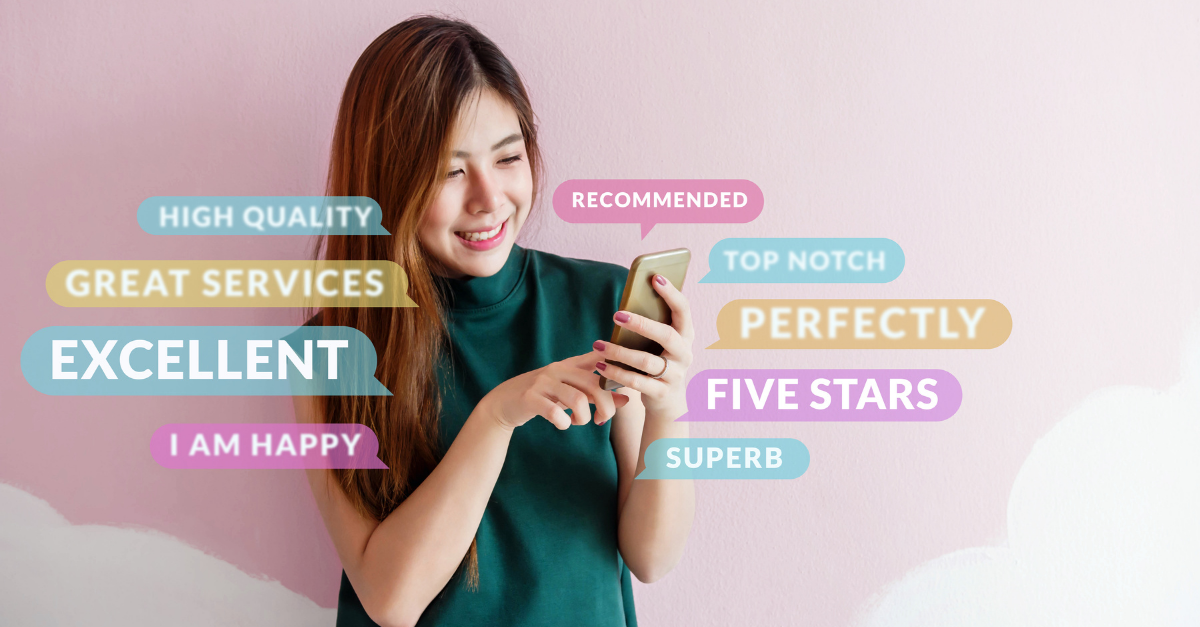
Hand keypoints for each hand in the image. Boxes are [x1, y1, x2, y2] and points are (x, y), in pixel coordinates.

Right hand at [477, 351, 629, 430]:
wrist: (504, 403)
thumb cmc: (544, 397)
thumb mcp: (571, 393)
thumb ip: (597, 394)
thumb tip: (627, 399)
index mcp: (570, 365)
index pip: (598, 358)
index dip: (616, 365)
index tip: (628, 378)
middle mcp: (558, 370)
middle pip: (593, 383)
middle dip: (605, 405)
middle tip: (603, 419)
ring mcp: (542, 383)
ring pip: (576, 399)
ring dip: (583, 417)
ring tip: (578, 421)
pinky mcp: (530, 398)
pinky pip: (555, 412)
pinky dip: (564, 423)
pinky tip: (562, 424)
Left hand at [593, 273, 693, 418]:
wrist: (667, 400)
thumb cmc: (658, 360)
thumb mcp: (659, 343)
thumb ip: (650, 324)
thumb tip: (626, 303)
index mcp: (685, 335)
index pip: (683, 310)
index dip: (672, 293)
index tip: (655, 277)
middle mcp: (684, 354)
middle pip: (667, 335)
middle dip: (641, 324)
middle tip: (616, 314)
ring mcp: (675, 375)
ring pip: (647, 361)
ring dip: (620, 352)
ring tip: (598, 345)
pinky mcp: (661, 393)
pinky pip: (637, 382)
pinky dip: (616, 373)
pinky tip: (600, 365)